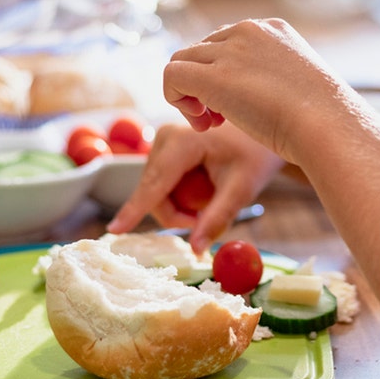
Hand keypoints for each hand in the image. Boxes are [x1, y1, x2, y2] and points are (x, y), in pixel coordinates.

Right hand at [107, 122, 282, 252]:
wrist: (265, 128)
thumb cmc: (256, 154)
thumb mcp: (241, 188)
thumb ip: (217, 218)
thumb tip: (196, 250)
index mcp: (181, 141)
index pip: (154, 185)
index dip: (135, 210)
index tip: (114, 231)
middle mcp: (165, 137)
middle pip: (155, 195)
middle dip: (181, 214)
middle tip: (211, 217)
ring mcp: (162, 142)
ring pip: (158, 194)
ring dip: (183, 206)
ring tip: (214, 192)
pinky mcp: (165, 150)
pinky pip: (163, 186)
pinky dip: (182, 195)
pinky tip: (205, 184)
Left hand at [161, 18, 361, 162]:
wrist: (327, 124)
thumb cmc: (322, 117)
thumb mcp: (301, 85)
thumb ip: (275, 79)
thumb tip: (259, 96)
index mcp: (273, 29)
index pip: (227, 40)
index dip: (223, 73)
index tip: (236, 104)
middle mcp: (249, 30)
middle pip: (202, 50)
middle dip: (205, 85)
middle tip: (220, 119)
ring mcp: (229, 50)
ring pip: (183, 60)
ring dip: (190, 94)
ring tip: (210, 123)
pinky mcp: (213, 75)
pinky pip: (171, 76)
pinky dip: (176, 99)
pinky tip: (202, 123)